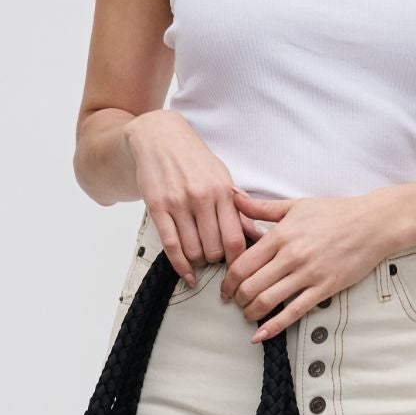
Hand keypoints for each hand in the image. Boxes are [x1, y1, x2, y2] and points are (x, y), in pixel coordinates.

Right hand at [124, 112, 260, 284]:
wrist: (160, 138)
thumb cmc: (195, 160)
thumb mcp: (223, 177)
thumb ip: (239, 207)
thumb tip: (258, 234)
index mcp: (222, 191)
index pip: (235, 238)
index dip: (239, 260)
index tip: (239, 269)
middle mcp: (201, 198)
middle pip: (214, 248)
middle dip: (217, 261)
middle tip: (217, 262)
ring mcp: (177, 203)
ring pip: (193, 250)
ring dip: (199, 262)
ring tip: (201, 260)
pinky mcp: (157, 207)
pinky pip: (171, 246)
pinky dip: (181, 266)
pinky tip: (188, 275)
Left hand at [219, 187, 399, 340]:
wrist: (372, 223)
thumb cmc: (335, 213)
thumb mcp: (295, 206)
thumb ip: (260, 207)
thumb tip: (232, 196)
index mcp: (280, 235)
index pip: (242, 263)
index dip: (227, 280)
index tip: (225, 287)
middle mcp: (291, 256)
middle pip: (250, 285)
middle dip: (236, 299)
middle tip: (234, 303)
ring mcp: (308, 274)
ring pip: (267, 301)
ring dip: (251, 312)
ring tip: (248, 314)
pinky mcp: (324, 288)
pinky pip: (294, 312)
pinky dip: (273, 327)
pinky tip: (260, 335)